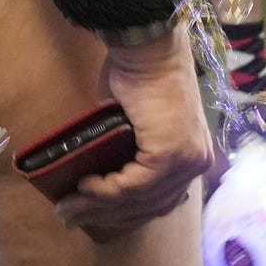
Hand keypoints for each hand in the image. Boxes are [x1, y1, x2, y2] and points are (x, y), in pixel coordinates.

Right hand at [60, 31, 211, 237]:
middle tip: (70, 217)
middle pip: (149, 206)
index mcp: (194, 156)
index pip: (160, 200)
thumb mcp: (136, 124)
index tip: (92, 217)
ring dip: (97, 206)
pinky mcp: (170, 155)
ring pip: (138, 199)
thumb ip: (131, 152)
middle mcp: (197, 162)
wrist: (148, 48)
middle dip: (105, 216)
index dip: (124, 213)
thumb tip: (104, 176)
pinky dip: (104, 189)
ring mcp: (187, 160)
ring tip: (67, 206)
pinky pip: (132, 185)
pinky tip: (84, 185)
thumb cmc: (140, 76)